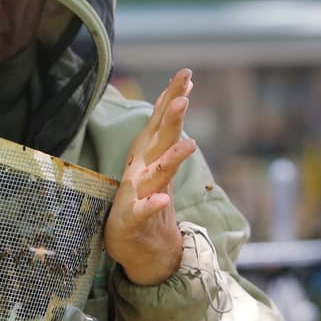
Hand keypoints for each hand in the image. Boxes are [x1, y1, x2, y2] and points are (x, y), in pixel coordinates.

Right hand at [105, 69, 197, 285]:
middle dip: (169, 119)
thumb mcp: (157, 159)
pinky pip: (141, 211)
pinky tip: (162, 198)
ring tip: (189, 144)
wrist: (136, 245)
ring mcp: (136, 194)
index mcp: (147, 155)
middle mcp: (141, 169)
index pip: (161, 122)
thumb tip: (178, 95)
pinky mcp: (131, 219)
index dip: (171, 98)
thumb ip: (165, 130)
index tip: (186, 75)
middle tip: (183, 98)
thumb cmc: (145, 197)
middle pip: (158, 141)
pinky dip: (150, 204)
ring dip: (170, 159)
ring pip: (155, 174)